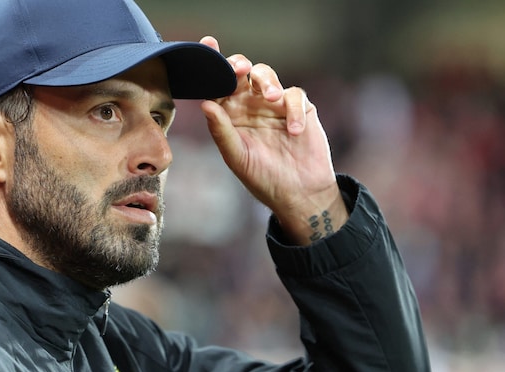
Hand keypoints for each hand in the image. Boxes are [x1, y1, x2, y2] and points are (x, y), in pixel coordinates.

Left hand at [199, 36, 348, 244]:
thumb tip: (205, 104)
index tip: (208, 45)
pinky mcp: (299, 109)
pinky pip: (295, 95)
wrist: (297, 194)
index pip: (217, 84)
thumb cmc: (262, 178)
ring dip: (268, 82)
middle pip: (242, 71)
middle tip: (240, 71)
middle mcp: (249, 105)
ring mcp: (274, 105)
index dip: (212, 64)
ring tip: (272, 99)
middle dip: (239, 65)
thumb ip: (222, 131)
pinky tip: (293, 131)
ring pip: (267, 75)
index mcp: (229, 114)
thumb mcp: (237, 157)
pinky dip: (293, 109)